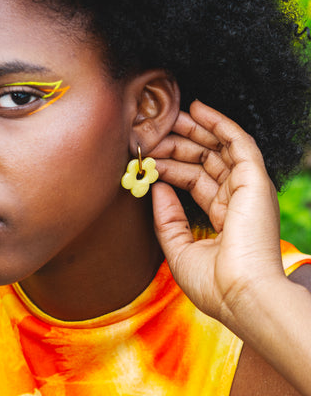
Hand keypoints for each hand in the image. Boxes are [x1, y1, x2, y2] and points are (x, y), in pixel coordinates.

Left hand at [151, 100, 284, 325]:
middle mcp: (237, 199)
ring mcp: (248, 188)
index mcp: (224, 218)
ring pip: (220, 147)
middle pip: (205, 161)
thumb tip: (156, 187)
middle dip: (179, 143)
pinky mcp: (256, 179)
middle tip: (155, 130)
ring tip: (171, 113)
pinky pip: (237, 142)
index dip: (170, 167)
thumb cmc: (213, 284)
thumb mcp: (179, 249)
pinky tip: (199, 108)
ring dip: (195, 128)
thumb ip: (167, 218)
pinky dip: (219, 123)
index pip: (194, 181)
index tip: (146, 156)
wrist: (240, 295)